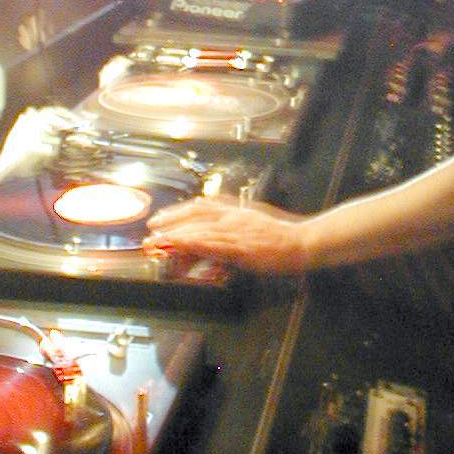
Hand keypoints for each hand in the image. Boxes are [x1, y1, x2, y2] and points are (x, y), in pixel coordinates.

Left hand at [143, 196, 307, 273]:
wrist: (303, 241)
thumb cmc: (283, 235)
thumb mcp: (257, 221)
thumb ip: (237, 223)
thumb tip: (219, 231)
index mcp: (237, 210)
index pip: (203, 205)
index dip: (180, 209)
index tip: (164, 215)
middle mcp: (233, 216)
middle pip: (195, 215)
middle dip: (171, 220)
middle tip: (151, 227)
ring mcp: (235, 231)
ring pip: (199, 229)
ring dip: (175, 234)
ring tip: (156, 240)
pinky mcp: (239, 247)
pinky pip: (210, 244)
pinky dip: (192, 243)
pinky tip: (179, 245)